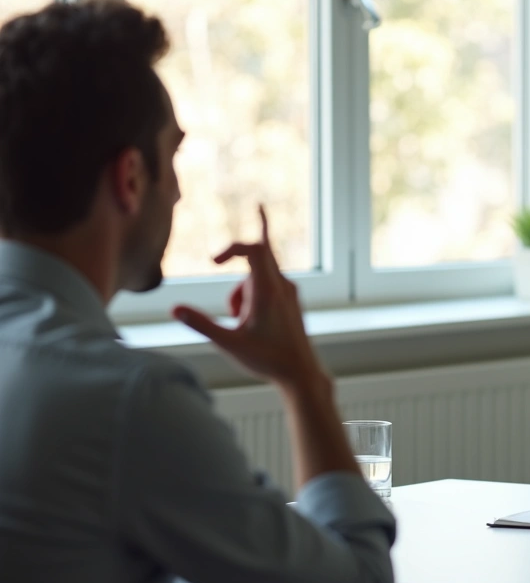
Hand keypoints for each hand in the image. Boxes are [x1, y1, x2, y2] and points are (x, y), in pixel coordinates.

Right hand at [171, 205, 327, 397]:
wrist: (301, 374)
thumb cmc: (267, 360)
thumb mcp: (228, 343)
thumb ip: (201, 324)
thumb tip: (173, 309)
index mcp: (268, 290)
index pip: (253, 250)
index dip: (232, 247)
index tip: (214, 260)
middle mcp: (282, 286)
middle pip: (262, 252)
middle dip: (245, 250)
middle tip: (258, 208)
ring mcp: (290, 293)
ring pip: (258, 276)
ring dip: (242, 291)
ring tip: (240, 322)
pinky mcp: (291, 301)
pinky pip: (268, 286)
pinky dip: (252, 294)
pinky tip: (250, 319)